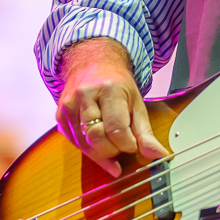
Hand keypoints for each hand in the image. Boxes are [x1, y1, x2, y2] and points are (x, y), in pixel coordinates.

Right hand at [55, 38, 166, 177]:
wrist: (91, 65)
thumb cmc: (117, 86)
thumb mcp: (137, 104)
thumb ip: (145, 132)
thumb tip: (158, 154)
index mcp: (109, 90)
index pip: (116, 128)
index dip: (126, 144)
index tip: (133, 146)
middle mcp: (85, 97)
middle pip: (96, 138)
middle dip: (112, 150)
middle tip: (122, 145)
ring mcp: (68, 107)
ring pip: (84, 144)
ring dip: (101, 153)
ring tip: (113, 144)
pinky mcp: (60, 117)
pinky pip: (75, 143)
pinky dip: (90, 149)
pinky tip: (100, 143)